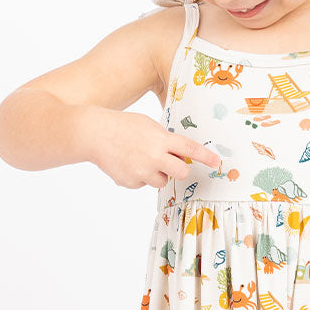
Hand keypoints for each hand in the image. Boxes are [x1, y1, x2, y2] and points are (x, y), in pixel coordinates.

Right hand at [90, 109, 222, 190]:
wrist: (94, 134)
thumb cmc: (122, 125)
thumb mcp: (148, 125)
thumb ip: (164, 139)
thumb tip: (177, 154)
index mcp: (161, 139)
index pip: (190, 150)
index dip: (205, 157)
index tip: (216, 163)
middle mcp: (155, 157)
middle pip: (181, 172)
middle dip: (179, 169)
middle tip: (171, 163)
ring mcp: (142, 172)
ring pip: (162, 181)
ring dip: (157, 173)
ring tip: (141, 159)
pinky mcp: (130, 182)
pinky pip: (143, 183)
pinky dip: (139, 176)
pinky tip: (127, 163)